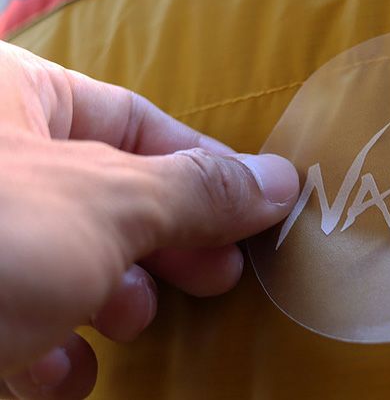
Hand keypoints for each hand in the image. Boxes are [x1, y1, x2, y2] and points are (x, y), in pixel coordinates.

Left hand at [0, 42, 298, 398]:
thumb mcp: (106, 203)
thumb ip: (198, 189)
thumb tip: (282, 178)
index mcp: (13, 96)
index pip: (135, 120)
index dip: (201, 163)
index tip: (251, 207)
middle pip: (110, 190)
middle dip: (168, 236)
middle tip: (218, 274)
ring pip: (68, 255)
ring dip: (115, 293)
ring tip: (136, 317)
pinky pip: (21, 310)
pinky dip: (53, 345)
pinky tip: (65, 375)